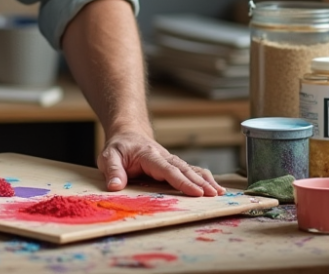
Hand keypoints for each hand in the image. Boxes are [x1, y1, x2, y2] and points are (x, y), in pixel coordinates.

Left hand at [98, 128, 225, 196]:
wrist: (128, 133)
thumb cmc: (119, 147)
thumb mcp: (108, 156)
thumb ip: (112, 170)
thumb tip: (116, 186)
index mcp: (149, 155)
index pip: (168, 169)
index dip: (182, 181)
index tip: (196, 191)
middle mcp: (164, 156)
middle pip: (184, 169)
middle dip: (199, 182)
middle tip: (213, 194)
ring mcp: (170, 160)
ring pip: (191, 169)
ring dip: (205, 180)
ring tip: (220, 192)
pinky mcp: (173, 164)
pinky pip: (191, 170)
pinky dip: (204, 178)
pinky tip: (215, 187)